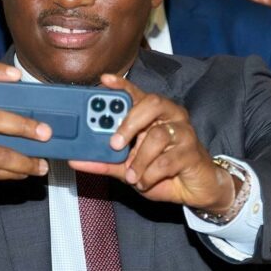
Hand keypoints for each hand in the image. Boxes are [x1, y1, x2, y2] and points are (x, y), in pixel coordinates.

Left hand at [69, 74, 236, 212]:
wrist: (195, 190)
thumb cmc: (163, 172)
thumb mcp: (128, 168)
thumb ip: (105, 162)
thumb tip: (76, 160)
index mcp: (153, 115)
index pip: (137, 94)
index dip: (121, 85)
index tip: (105, 80)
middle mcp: (170, 116)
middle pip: (151, 104)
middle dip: (129, 123)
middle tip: (114, 144)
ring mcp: (184, 132)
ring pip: (157, 136)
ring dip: (140, 160)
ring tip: (132, 175)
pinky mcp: (192, 152)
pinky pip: (167, 160)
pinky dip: (151, 174)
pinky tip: (146, 181)